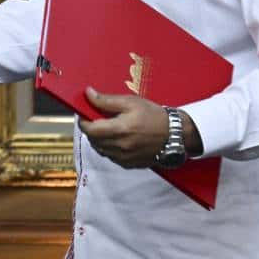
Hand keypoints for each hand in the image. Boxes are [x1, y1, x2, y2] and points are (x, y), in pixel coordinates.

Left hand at [77, 87, 191, 168]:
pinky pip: (110, 156)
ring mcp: (124, 158)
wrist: (175, 135)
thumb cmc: (153, 116)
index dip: (83, 121)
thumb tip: (88, 94)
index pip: (89, 129)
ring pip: (100, 149)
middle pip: (93, 140)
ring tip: (109, 128)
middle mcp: (120, 147)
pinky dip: (108, 148)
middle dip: (91, 129)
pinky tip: (117, 139)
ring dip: (99, 139)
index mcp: (119, 130)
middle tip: (98, 119)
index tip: (85, 114)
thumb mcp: (131, 102)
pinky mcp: (128, 164)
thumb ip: (106, 100)